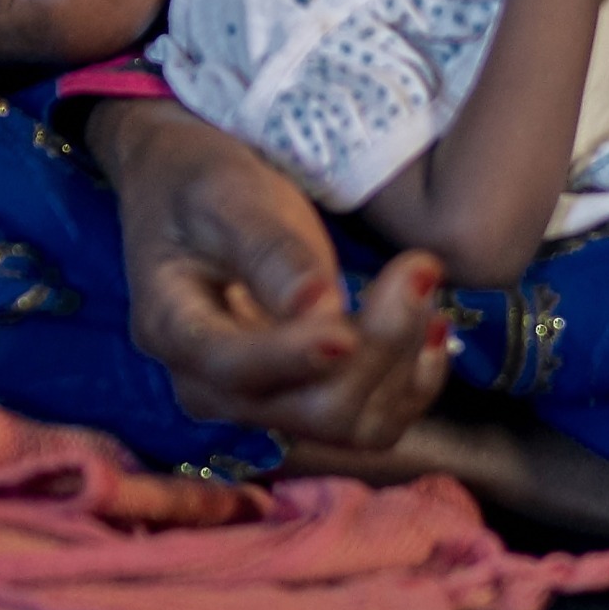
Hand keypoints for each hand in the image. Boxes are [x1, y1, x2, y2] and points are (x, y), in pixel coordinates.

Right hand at [88, 97, 450, 445]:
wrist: (192, 196)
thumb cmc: (201, 185)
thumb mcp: (225, 195)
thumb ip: (266, 250)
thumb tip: (318, 306)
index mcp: (175, 331)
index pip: (235, 367)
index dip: (294, 356)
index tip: (348, 326)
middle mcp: (216, 389)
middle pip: (311, 410)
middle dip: (378, 347)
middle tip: (419, 266)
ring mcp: (263, 401)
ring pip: (351, 424)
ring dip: (405, 364)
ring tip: (425, 281)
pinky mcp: (304, 396)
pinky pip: (370, 418)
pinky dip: (412, 380)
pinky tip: (433, 323)